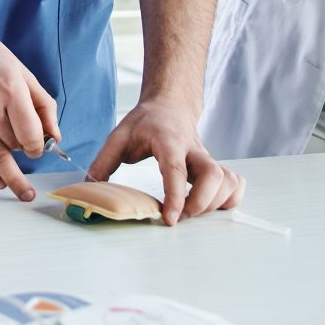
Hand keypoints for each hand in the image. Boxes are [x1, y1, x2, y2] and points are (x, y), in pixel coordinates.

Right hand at [0, 15, 57, 201]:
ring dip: (9, 174)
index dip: (37, 147)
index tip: (38, 148)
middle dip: (23, 154)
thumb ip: (42, 104)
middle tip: (29, 160)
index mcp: (9, 88)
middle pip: (12, 145)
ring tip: (21, 190)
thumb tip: (54, 136)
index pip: (30, 133)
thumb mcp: (21, 71)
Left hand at [87, 96, 241, 224]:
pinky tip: (209, 206)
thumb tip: (90, 188)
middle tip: (180, 217)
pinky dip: (228, 199)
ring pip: (228, 181)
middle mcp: (194, 150)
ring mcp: (208, 159)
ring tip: (189, 213)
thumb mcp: (119, 136)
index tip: (170, 218)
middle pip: (214, 175)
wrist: (170, 105)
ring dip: (214, 203)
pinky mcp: (215, 167)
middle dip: (201, 203)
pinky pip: (234, 184)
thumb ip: (104, 161)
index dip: (176, 196)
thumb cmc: (146, 122)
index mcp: (169, 142)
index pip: (176, 170)